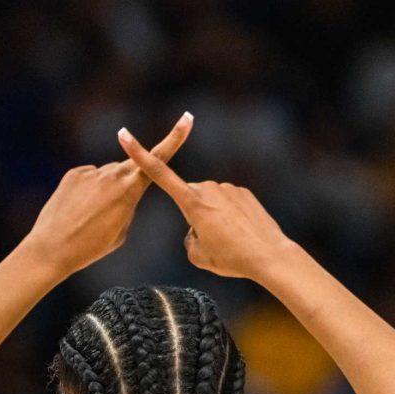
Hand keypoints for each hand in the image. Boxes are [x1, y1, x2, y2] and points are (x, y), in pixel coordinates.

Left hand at [26, 112, 192, 274]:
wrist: (52, 249)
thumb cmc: (91, 246)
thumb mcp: (121, 231)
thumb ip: (128, 204)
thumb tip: (123, 190)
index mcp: (130, 191)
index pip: (158, 160)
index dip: (174, 138)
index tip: (186, 118)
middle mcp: (112, 176)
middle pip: (132, 168)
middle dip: (131, 181)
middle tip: (114, 207)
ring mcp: (91, 173)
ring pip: (109, 175)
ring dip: (107, 190)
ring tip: (90, 216)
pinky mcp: (74, 173)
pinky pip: (90, 177)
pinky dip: (89, 190)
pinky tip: (78, 208)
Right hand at [117, 131, 293, 279]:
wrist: (270, 255)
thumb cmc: (232, 258)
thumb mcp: (198, 256)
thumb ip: (188, 239)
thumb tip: (194, 229)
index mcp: (192, 202)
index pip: (159, 174)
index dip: (140, 154)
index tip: (124, 135)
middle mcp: (208, 189)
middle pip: (189, 198)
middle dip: (193, 215)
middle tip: (212, 240)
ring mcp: (227, 189)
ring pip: (209, 202)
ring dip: (213, 216)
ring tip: (230, 238)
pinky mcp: (243, 192)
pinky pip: (228, 203)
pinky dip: (230, 216)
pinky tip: (242, 231)